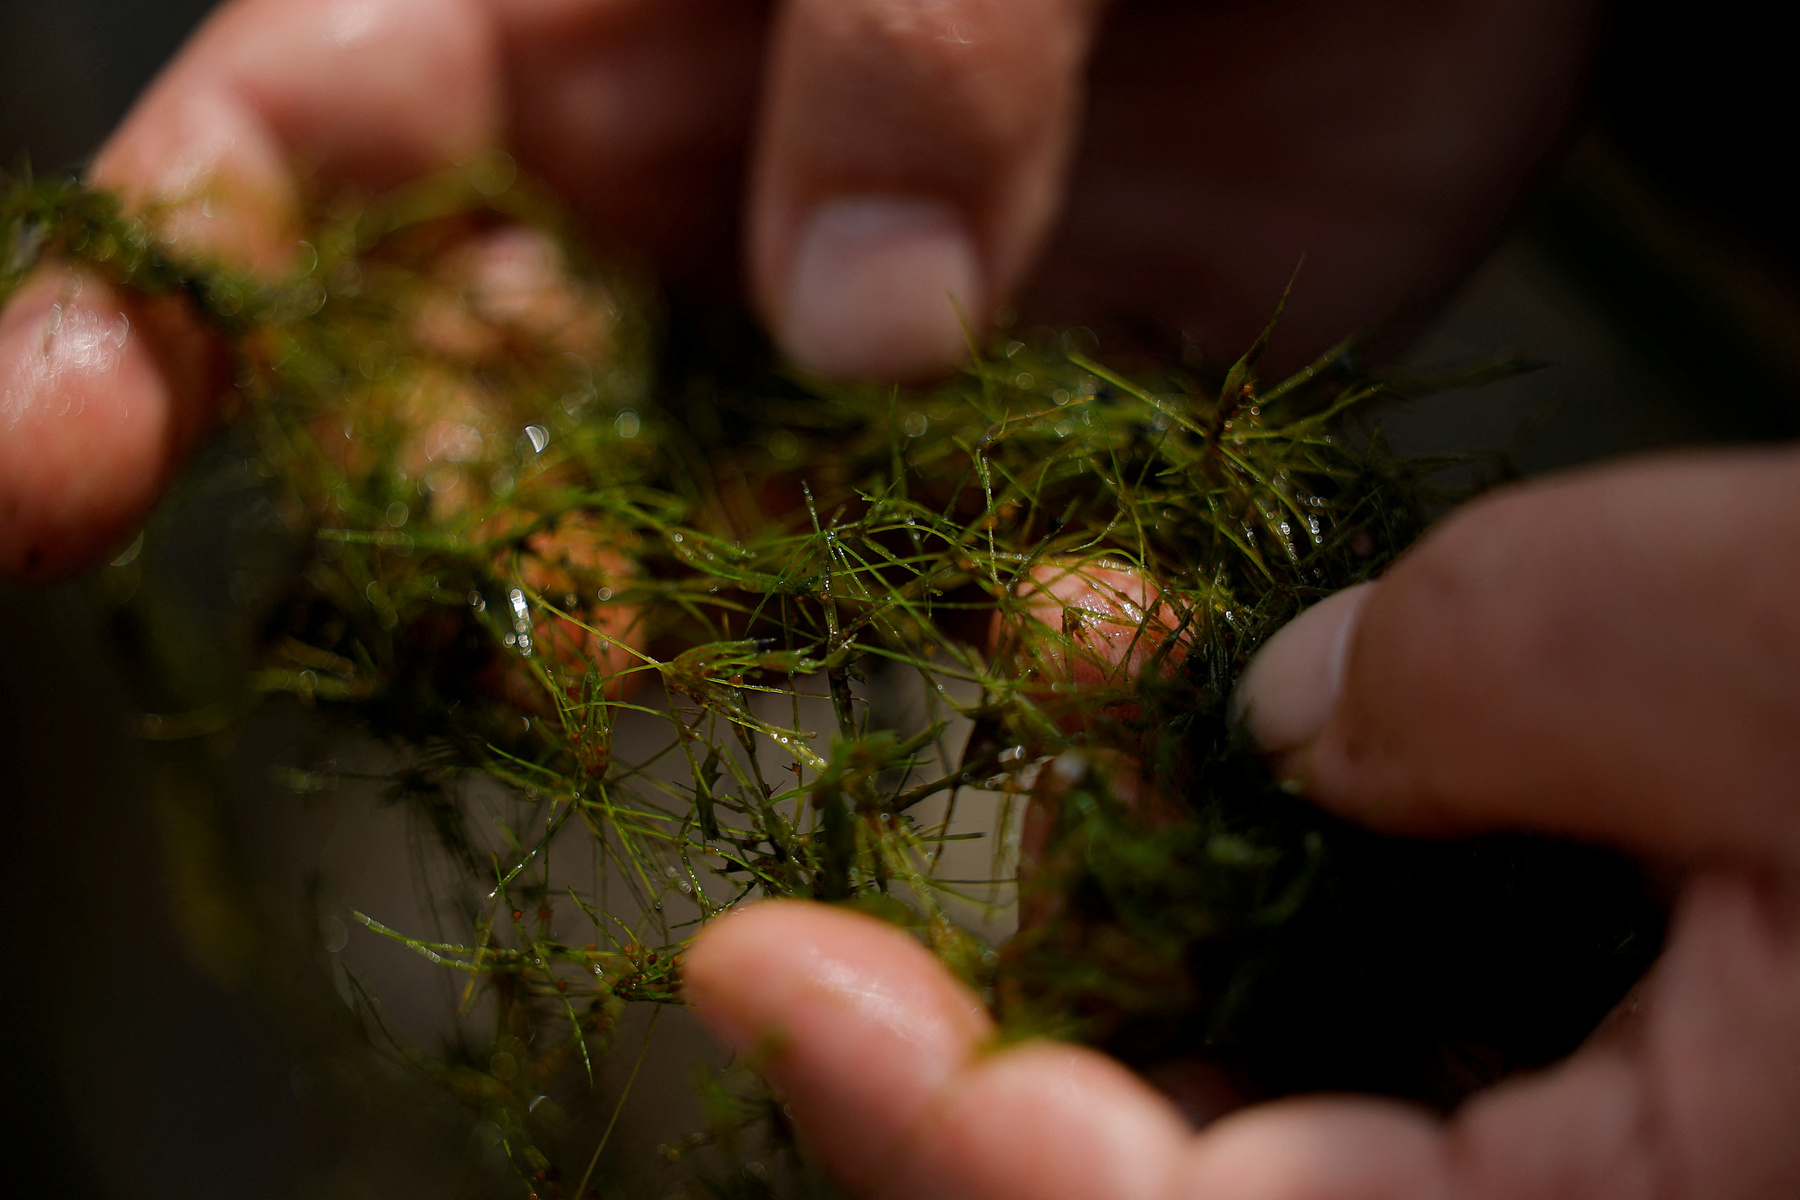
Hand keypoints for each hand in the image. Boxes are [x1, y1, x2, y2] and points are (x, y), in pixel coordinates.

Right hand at [0, 0, 1597, 579]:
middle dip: (449, 535)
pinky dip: (1042, 626)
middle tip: (507, 632)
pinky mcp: (1079, 418)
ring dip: (732, 622)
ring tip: (725, 661)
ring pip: (732, 535)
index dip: (142, 313)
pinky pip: (1017, 569)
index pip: (288, 173)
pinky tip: (1088, 631)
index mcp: (569, 31)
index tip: (38, 467)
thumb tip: (859, 331)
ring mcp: (880, 340)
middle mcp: (691, 210)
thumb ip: (900, 29)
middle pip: (481, 411)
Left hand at [686, 447, 1799, 1199]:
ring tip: (1104, 640)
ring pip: (1268, 1079)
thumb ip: (1515, 672)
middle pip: (1180, 1167)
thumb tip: (1290, 714)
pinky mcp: (1611, 1053)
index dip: (933, 1126)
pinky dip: (1276, 855)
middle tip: (993, 718)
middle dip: (1034, 953)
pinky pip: (1378, 997)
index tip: (752, 970)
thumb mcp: (1783, 655)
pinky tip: (1239, 698)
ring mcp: (1583, 1138)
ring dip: (1148, 872)